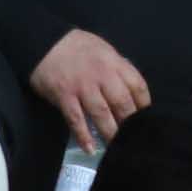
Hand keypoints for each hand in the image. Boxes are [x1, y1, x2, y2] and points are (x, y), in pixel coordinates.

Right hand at [32, 28, 149, 151]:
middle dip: (129, 123)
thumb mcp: (104, 50)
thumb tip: (132, 89)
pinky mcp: (64, 96)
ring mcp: (82, 86)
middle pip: (122, 102)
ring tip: (115, 147)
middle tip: (132, 138)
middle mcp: (101, 74)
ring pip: (101, 113)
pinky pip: (76, 119)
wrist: (45, 41)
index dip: (144, 105)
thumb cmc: (78, 47)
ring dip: (110, 132)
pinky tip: (90, 148)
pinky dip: (83, 135)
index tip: (146, 119)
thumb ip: (118, 68)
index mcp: (114, 62)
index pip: (137, 85)